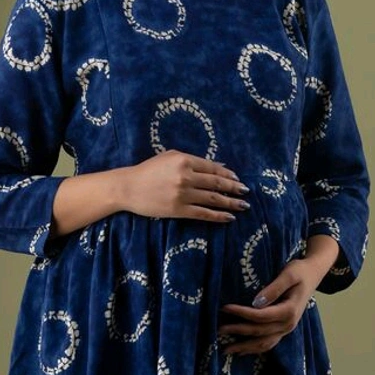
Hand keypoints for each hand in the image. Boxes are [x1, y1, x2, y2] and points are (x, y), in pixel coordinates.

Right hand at [121, 149, 249, 222]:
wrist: (128, 187)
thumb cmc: (149, 170)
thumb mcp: (170, 157)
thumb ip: (194, 160)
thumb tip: (220, 166)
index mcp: (184, 160)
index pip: (212, 168)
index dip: (227, 174)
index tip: (237, 178)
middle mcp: (185, 177)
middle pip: (216, 183)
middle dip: (234, 188)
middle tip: (246, 191)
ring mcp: (182, 195)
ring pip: (213, 199)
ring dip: (231, 203)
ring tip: (243, 205)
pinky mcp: (178, 210)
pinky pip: (203, 214)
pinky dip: (218, 216)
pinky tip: (229, 217)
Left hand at [218, 238, 338, 353]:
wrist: (313, 274)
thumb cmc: (300, 271)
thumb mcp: (289, 274)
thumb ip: (274, 288)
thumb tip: (256, 302)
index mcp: (289, 311)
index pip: (260, 316)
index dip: (241, 313)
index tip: (225, 308)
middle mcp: (288, 324)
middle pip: (259, 331)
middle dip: (238, 331)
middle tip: (218, 329)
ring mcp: (287, 329)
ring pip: (263, 343)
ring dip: (244, 347)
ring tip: (225, 349)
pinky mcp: (284, 329)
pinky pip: (268, 343)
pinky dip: (254, 349)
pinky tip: (241, 351)